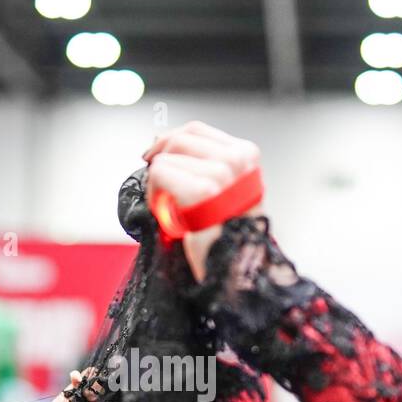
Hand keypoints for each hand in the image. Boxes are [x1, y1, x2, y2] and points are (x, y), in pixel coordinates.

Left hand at [142, 121, 262, 280]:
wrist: (234, 272)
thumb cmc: (225, 235)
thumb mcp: (220, 189)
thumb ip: (197, 162)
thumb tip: (159, 138)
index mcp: (246, 155)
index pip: (196, 129)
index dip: (169, 140)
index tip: (155, 155)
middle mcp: (237, 161)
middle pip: (179, 138)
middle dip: (161, 160)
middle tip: (160, 189)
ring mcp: (222, 175)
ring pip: (166, 157)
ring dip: (159, 184)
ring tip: (171, 209)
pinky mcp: (203, 192)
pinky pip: (160, 175)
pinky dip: (155, 195)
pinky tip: (167, 215)